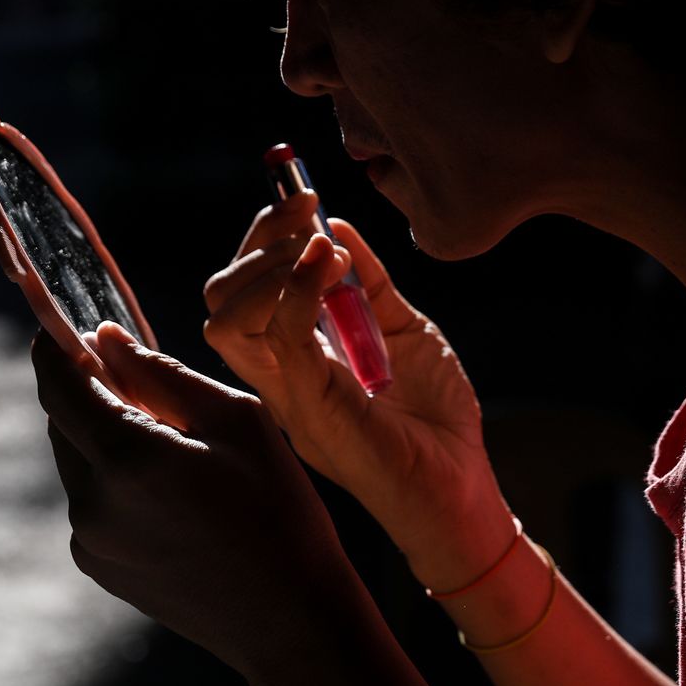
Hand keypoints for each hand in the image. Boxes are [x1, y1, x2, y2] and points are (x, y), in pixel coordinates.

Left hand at [31, 315, 360, 678]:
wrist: (289, 617)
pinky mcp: (98, 566)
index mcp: (127, 457)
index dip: (53, 349)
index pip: (60, 386)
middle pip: (62, 423)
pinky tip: (167, 482)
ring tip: (161, 429)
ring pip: (77, 462)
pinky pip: (91, 501)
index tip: (57, 325)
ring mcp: (90, 541)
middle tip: (124, 367)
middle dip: (84, 389)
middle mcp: (92, 502)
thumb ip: (162, 373)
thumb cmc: (277, 509)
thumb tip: (106, 341)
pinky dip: (112, 475)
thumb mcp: (236, 420)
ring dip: (100, 433)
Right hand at [202, 192, 508, 579]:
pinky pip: (279, 341)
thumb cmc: (435, 417)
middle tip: (307, 213)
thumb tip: (335, 224)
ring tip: (321, 248)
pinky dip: (297, 291)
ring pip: (226, 321)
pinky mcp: (310, 411)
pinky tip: (332, 268)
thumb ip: (367, 283)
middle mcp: (278, 375)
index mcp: (292, 356)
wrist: (463, 484)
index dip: (265, 237)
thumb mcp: (403, 328)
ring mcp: (288, 396)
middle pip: (222, 298)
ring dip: (269, 266)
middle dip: (259, 241)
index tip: (306, 200)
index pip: (243, 288)